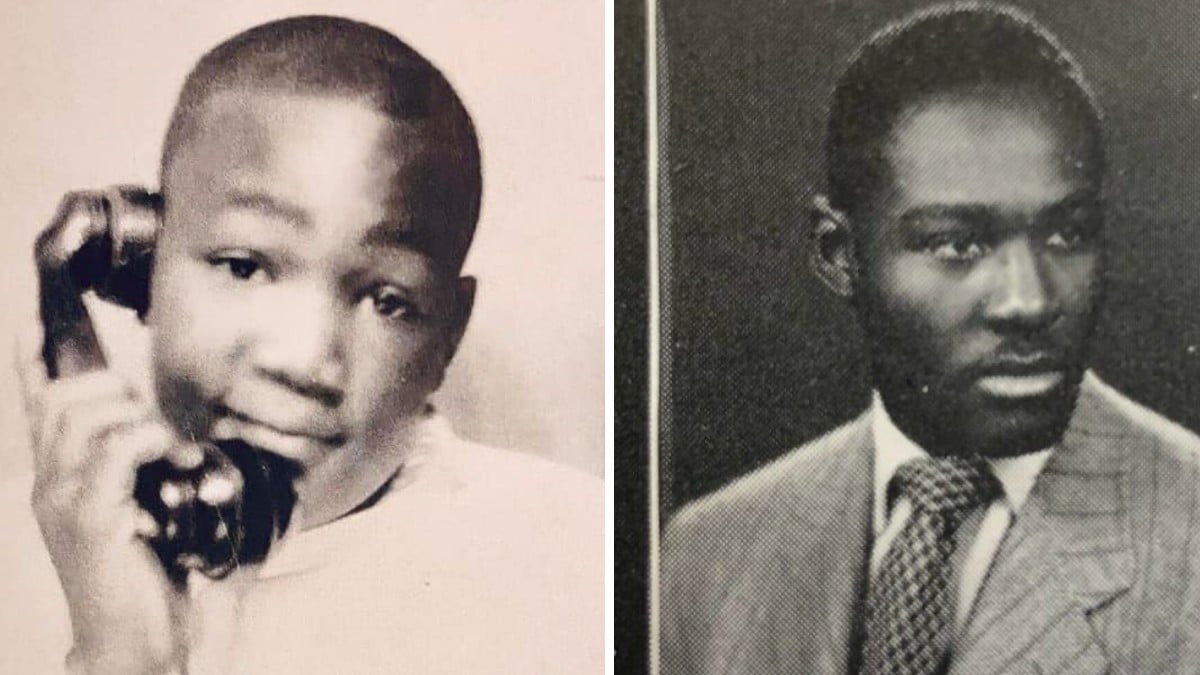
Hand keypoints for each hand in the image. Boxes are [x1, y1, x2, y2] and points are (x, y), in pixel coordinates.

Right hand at [22, 365, 198, 673]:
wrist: (140, 641)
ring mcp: (63, 499)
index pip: (38, 404)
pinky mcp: (87, 518)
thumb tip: (167, 426)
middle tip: (154, 424)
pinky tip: (174, 461)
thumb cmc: (149, 573)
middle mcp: (50, 482)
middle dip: (110, 387)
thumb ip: (140, 465)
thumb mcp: (144, 505)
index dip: (33, 358)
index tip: (32, 317)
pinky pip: (115, 450)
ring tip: (168, 450)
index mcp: (59, 477)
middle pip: (62, 397)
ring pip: (86, 415)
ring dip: (136, 416)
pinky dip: (150, 441)